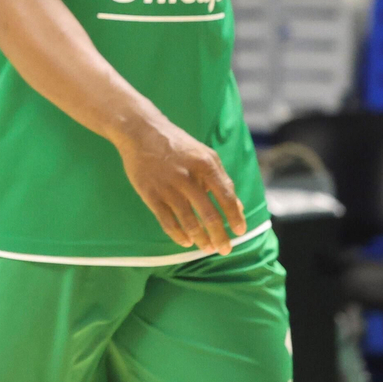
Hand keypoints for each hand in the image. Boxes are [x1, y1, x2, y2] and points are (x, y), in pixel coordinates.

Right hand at [114, 118, 246, 255]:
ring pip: (188, 221)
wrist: (142, 132)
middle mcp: (187, 177)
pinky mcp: (150, 194)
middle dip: (219, 236)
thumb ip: (222, 180)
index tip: (240, 232)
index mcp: (205, 165)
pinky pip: (166, 220)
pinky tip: (186, 242)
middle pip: (208, 214)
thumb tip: (237, 207)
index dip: (235, 217)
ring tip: (207, 248)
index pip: (226, 197)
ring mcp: (167, 187)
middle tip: (225, 249)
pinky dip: (177, 235)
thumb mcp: (205, 155)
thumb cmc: (178, 145)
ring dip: (200, 238)